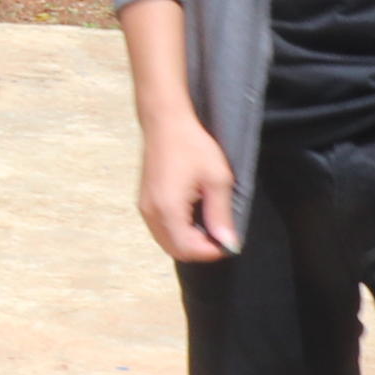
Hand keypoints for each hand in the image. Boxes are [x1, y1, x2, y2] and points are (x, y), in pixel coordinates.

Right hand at [138, 113, 240, 262]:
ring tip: (210, 225)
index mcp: (168, 208)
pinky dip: (178, 232)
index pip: (188, 249)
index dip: (212, 251)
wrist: (165, 123)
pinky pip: (160, 229)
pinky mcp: (145, 201)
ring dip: (189, 242)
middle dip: (200, 249)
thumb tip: (229, 244)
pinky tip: (194, 216)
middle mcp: (151, 212)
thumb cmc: (193, 146)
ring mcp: (145, 207)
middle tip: (222, 235)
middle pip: (175, 250)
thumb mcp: (217, 180)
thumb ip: (221, 215)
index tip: (230, 241)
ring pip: (167, 241)